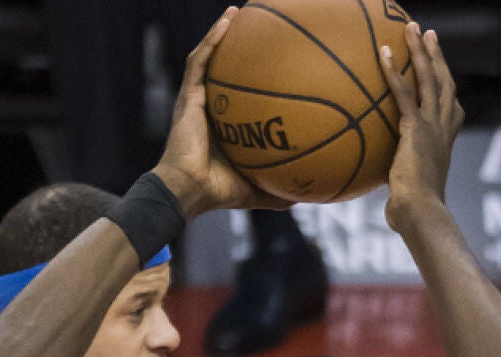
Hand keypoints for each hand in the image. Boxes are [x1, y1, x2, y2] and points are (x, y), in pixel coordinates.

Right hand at [152, 9, 292, 217]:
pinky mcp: (188, 97)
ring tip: (238, 13)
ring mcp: (197, 100)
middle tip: (258, 30)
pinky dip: (212, 39)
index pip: (238, 96)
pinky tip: (227, 21)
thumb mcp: (260, 190)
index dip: (251, 79)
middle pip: (223, 70)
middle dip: (237, 49)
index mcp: (224, 126)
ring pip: (209, 58)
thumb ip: (282, 189)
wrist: (190, 191)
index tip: (274, 65)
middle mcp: (209, 108)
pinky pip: (200, 61)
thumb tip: (312, 195)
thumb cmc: (220, 192)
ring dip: (221, 34)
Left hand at [379, 21, 462, 233]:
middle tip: (429, 35)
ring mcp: (432, 127)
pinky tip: (384, 51)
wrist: (422, 214)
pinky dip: (394, 71)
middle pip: (444, 84)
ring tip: (413, 28)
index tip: (444, 74)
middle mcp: (444, 130)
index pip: (452, 111)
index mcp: (446, 144)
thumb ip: (403, 192)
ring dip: (421, 51)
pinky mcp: (415, 128)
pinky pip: (403, 92)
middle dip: (437, 57)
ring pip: (429, 79)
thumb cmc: (415, 215)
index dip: (449, 90)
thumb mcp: (411, 198)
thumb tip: (393, 210)